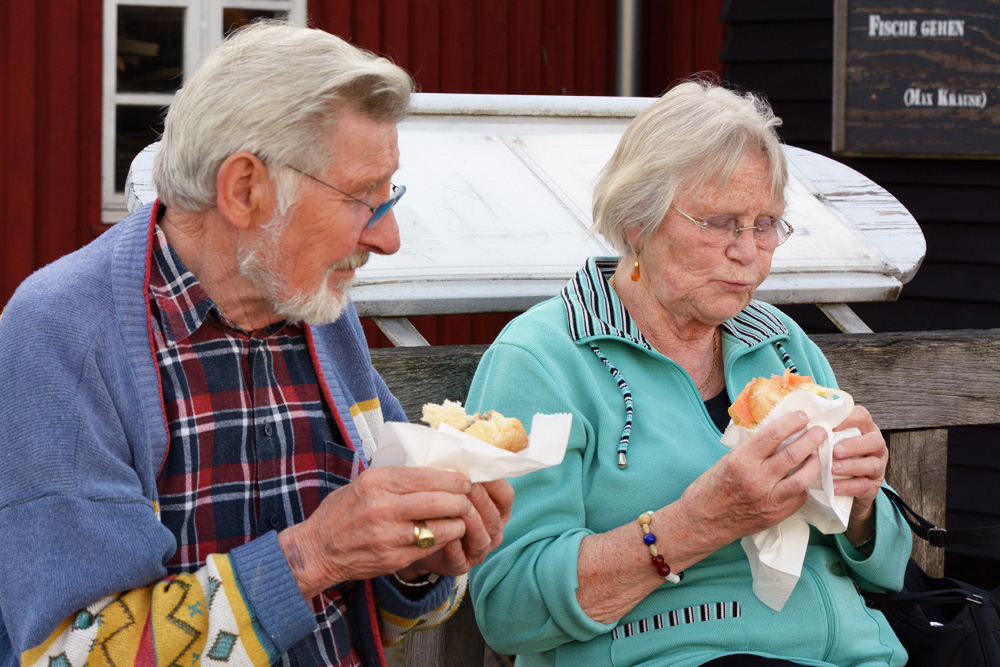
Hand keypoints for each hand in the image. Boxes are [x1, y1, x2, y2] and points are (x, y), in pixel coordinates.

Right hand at [277, 466, 475, 598]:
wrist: (317, 550)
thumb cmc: (342, 512)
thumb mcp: (364, 483)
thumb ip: (395, 477)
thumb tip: (434, 469)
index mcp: (377, 482)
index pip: (426, 476)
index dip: (452, 478)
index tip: (464, 479)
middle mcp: (383, 507)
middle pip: (438, 500)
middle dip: (461, 499)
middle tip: (469, 498)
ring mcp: (388, 535)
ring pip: (439, 526)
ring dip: (458, 521)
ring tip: (462, 517)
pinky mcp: (392, 558)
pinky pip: (429, 547)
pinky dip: (443, 540)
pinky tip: (447, 534)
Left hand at [401, 478, 513, 579]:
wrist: (420, 535)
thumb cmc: (441, 504)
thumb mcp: (453, 487)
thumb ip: (461, 475)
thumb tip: (462, 451)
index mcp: (497, 509)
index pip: (505, 495)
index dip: (494, 483)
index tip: (478, 470)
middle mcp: (493, 530)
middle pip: (493, 515)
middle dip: (480, 500)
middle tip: (466, 486)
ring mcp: (479, 549)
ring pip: (482, 537)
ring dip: (471, 523)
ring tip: (458, 510)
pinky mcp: (461, 566)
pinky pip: (462, 559)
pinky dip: (455, 549)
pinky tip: (448, 538)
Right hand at [679, 411, 824, 554]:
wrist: (702, 522)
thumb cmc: (710, 489)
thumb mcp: (727, 461)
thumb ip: (752, 451)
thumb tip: (776, 438)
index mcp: (741, 461)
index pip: (773, 435)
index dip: (791, 422)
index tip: (802, 416)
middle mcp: (757, 479)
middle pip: (794, 454)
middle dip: (812, 439)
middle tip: (820, 431)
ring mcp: (768, 500)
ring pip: (803, 478)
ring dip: (814, 463)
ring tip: (817, 455)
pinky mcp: (775, 516)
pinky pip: (798, 498)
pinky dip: (803, 486)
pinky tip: (802, 479)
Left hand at [832, 405, 886, 540]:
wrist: (844, 487)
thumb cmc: (832, 455)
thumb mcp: (830, 440)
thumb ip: (822, 429)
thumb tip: (798, 418)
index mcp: (864, 429)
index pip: (863, 416)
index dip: (849, 418)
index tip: (831, 425)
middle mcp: (875, 446)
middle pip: (875, 441)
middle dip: (854, 445)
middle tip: (834, 450)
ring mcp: (877, 467)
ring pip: (873, 465)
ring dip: (851, 466)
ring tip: (832, 468)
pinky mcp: (873, 486)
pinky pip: (865, 486)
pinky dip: (848, 486)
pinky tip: (833, 486)